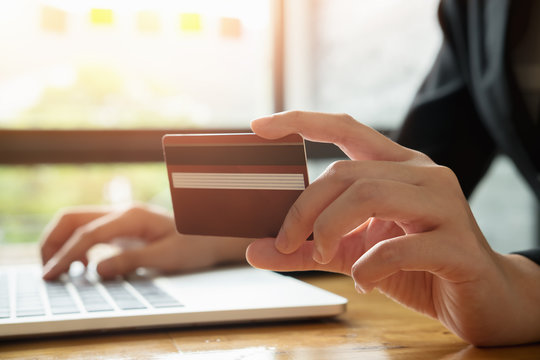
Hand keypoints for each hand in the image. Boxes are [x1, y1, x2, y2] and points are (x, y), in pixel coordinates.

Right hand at [41, 204, 249, 279]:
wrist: (212, 234)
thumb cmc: (195, 243)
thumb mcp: (167, 256)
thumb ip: (132, 261)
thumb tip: (97, 270)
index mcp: (133, 216)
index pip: (89, 234)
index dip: (66, 255)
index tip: (52, 274)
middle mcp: (123, 211)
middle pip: (73, 218)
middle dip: (53, 242)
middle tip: (48, 272)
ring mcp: (121, 217)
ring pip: (77, 222)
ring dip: (61, 242)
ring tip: (58, 271)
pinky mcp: (122, 227)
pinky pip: (89, 231)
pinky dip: (75, 245)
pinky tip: (78, 265)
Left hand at [246, 111, 539, 345]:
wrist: (482, 299)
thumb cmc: (417, 266)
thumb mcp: (354, 253)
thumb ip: (308, 249)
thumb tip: (256, 251)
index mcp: (397, 167)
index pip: (346, 128)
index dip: (302, 121)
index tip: (260, 124)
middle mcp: (422, 175)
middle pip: (346, 173)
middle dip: (304, 209)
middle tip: (287, 242)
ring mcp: (444, 205)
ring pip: (371, 195)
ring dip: (330, 228)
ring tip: (322, 256)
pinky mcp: (457, 244)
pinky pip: (400, 247)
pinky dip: (369, 266)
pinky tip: (364, 280)